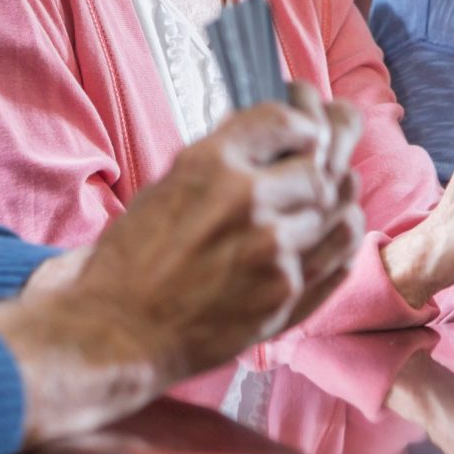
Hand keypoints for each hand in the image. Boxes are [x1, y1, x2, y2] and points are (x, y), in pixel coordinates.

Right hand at [0, 88, 365, 444]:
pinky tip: (321, 242)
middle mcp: (247, 200)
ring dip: (328, 210)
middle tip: (307, 180)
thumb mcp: (167, 187)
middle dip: (315, 174)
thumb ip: (225, 160)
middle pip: (320, 169)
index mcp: (210, 164)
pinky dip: (334, 246)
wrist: (115, 333)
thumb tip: (277, 133)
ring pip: (337, 211)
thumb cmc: (132, 261)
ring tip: (313, 212)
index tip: (304, 135)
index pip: (285, 120)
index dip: (302, 125)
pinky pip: (337, 257)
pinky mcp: (285, 293)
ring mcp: (271, 250)